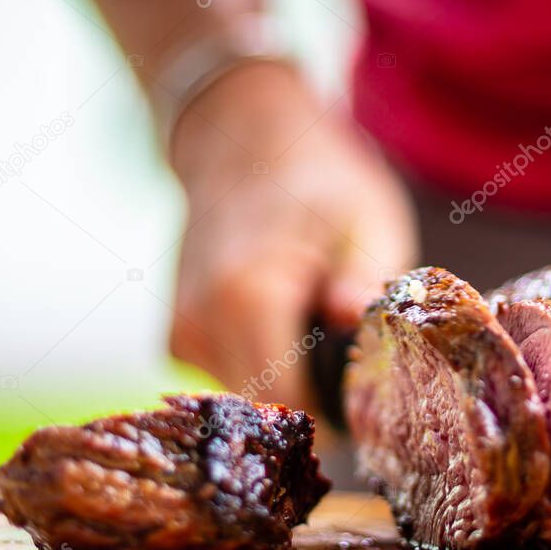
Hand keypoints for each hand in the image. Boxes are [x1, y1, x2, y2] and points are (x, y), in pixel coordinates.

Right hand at [168, 61, 416, 411]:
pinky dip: (266, 362)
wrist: (240, 139)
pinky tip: (287, 321)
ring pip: (251, 397)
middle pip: (269, 410)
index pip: (292, 404)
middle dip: (319, 398)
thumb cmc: (315, 177)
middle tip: (358, 361)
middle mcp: (197, 323)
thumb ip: (363, 280)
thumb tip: (362, 328)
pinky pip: (231, 377)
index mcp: (244, 296)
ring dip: (293, 378)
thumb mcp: (365, 218)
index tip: (374, 393)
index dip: (340, 409)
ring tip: (319, 323)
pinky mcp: (176, 337)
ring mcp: (179, 333)